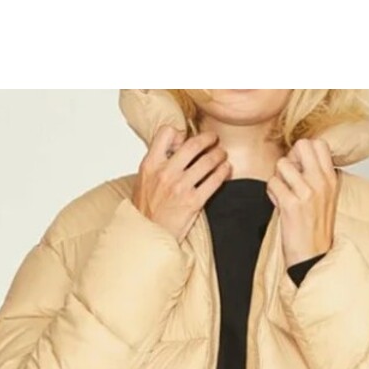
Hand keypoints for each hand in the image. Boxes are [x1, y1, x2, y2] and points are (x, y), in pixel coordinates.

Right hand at [132, 125, 229, 241]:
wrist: (147, 237)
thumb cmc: (145, 211)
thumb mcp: (143, 180)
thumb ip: (157, 162)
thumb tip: (174, 148)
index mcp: (151, 164)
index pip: (166, 132)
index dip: (179, 132)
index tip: (185, 137)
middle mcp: (166, 173)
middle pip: (193, 144)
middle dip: (208, 138)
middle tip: (214, 138)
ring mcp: (180, 187)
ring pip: (207, 161)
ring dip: (219, 154)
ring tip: (222, 154)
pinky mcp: (193, 202)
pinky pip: (214, 181)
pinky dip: (223, 172)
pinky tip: (226, 169)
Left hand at [267, 137, 338, 266]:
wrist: (313, 258)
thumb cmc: (315, 230)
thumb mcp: (325, 198)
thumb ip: (316, 176)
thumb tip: (298, 157)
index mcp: (331, 179)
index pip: (319, 144)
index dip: (303, 151)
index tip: (300, 167)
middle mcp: (321, 182)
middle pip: (301, 145)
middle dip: (290, 157)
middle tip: (289, 177)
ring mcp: (307, 193)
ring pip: (282, 164)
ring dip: (278, 178)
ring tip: (284, 194)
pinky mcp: (291, 205)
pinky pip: (272, 183)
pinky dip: (271, 193)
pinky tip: (279, 205)